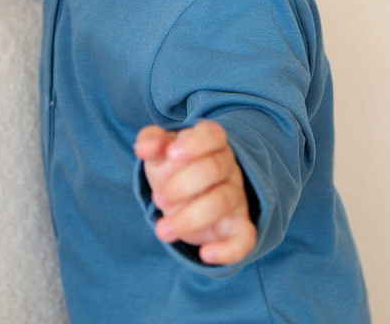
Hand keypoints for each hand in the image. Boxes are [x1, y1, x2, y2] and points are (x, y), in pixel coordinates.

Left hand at [134, 120, 256, 265]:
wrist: (186, 195)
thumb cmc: (173, 167)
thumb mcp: (159, 153)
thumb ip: (150, 142)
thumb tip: (143, 148)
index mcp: (210, 143)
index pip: (213, 134)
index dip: (195, 143)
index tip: (171, 154)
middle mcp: (227, 166)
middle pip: (215, 168)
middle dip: (183, 184)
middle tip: (158, 199)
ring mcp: (235, 195)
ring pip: (223, 201)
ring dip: (191, 218)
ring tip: (162, 230)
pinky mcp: (238, 225)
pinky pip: (246, 237)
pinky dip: (229, 249)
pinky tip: (205, 254)